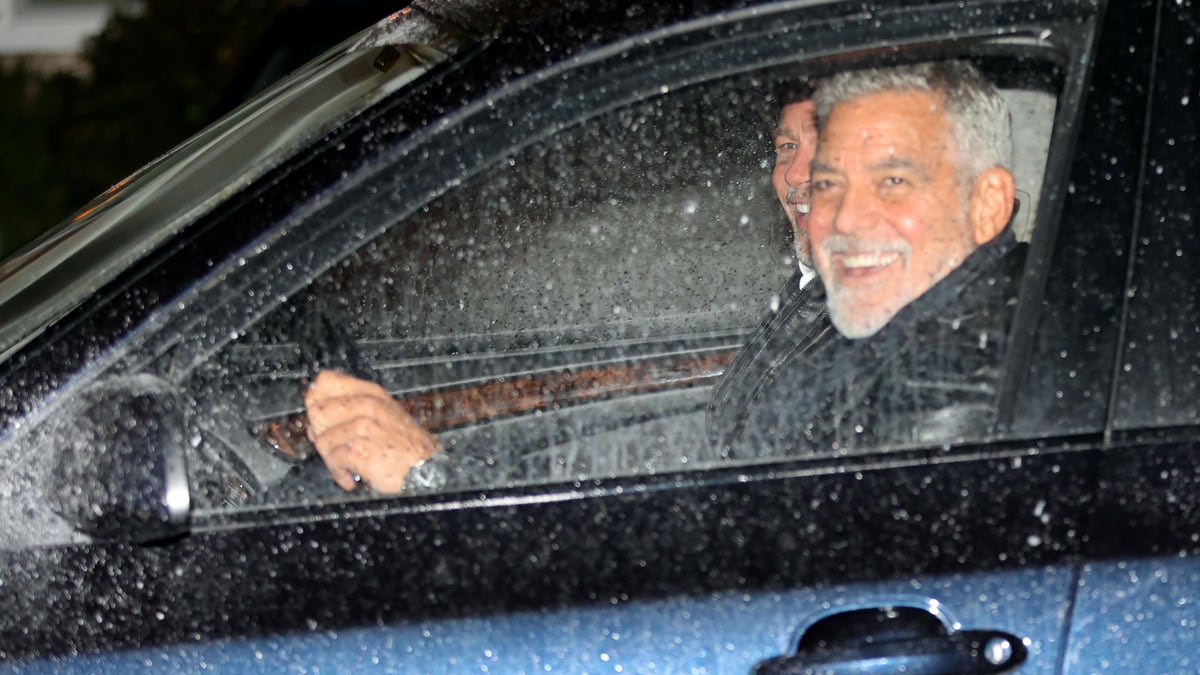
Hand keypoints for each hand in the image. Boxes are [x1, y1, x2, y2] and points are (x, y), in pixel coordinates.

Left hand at [304, 370, 441, 493]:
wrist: (427, 468)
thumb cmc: (406, 446)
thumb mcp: (383, 416)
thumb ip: (350, 411)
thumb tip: (314, 420)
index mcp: (371, 393)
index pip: (325, 382)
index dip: (315, 400)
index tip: (318, 418)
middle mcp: (367, 405)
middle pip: (318, 412)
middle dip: (321, 434)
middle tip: (334, 448)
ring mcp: (364, 427)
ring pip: (323, 440)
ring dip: (331, 459)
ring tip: (347, 466)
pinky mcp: (361, 450)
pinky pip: (333, 460)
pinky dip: (339, 473)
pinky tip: (351, 477)